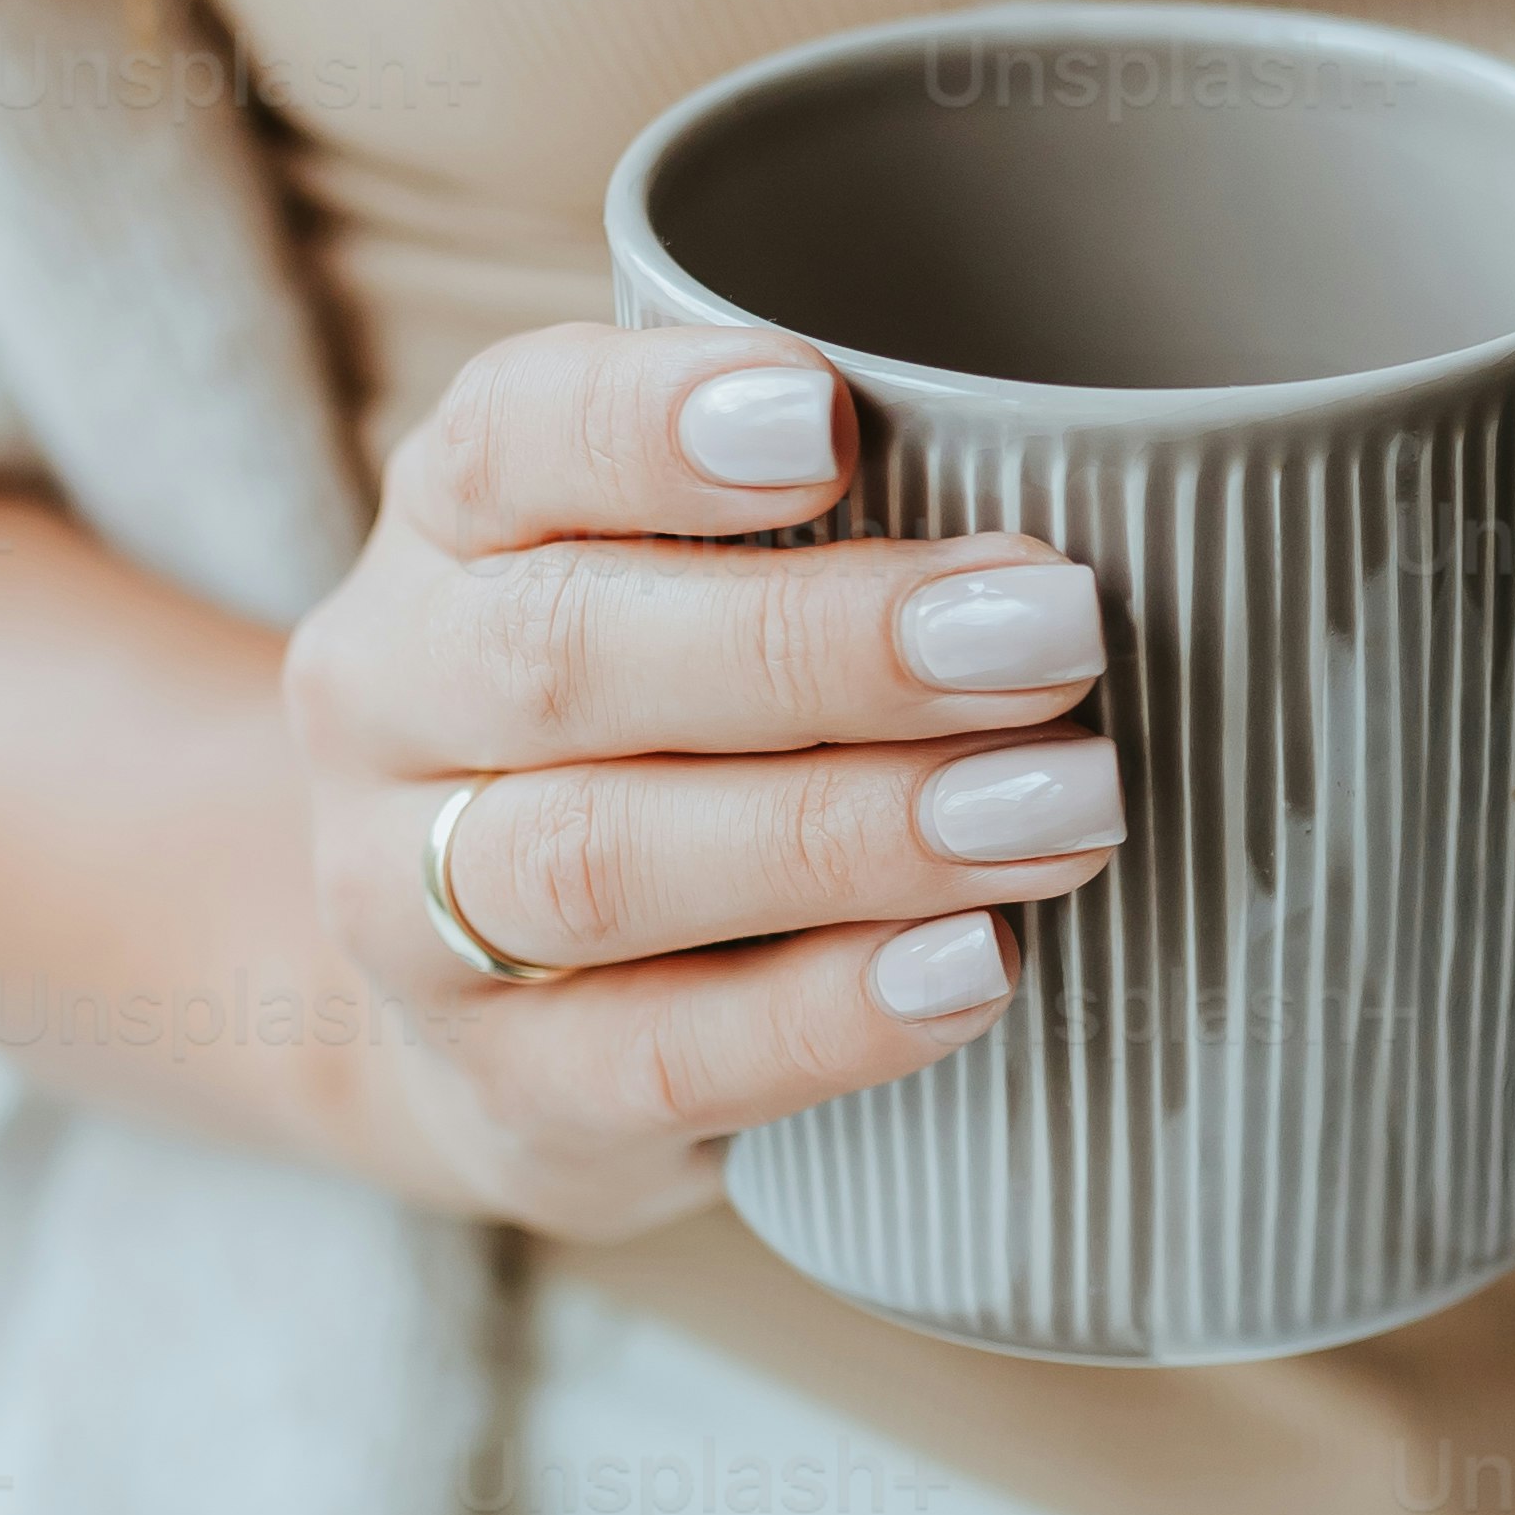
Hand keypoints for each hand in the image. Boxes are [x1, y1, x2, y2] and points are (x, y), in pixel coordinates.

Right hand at [283, 325, 1125, 1242]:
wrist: (491, 1017)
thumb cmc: (660, 739)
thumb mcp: (687, 594)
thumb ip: (834, 532)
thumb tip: (1121, 489)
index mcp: (445, 534)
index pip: (506, 438)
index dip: (653, 426)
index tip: (829, 420)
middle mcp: (393, 708)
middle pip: (569, 658)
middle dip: (828, 646)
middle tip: (1052, 634)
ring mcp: (413, 917)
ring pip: (605, 861)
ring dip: (857, 830)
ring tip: (1062, 807)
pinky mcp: (506, 1094)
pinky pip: (663, 1055)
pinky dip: (830, 1013)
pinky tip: (977, 966)